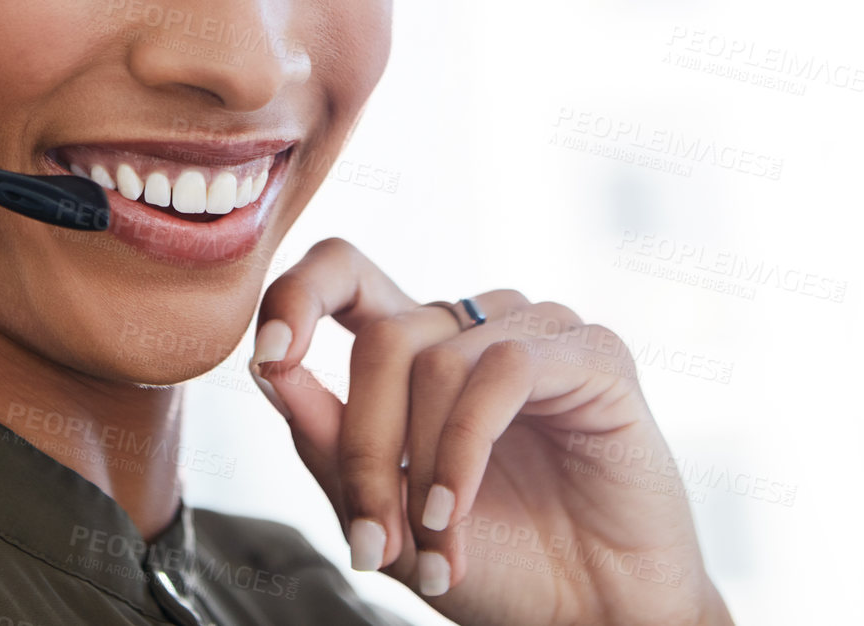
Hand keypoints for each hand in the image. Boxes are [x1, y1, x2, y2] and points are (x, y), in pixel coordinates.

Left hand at [248, 238, 732, 625]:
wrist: (589, 618)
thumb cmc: (496, 563)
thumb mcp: (385, 510)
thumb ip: (327, 438)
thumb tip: (268, 370)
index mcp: (419, 348)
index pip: (344, 272)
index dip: (297, 296)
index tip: (269, 360)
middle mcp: (476, 326)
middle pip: (384, 338)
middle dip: (364, 447)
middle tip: (371, 538)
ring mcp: (538, 332)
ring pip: (437, 359)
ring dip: (418, 466)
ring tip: (432, 542)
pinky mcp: (595, 356)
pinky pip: (502, 372)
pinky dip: (463, 449)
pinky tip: (454, 511)